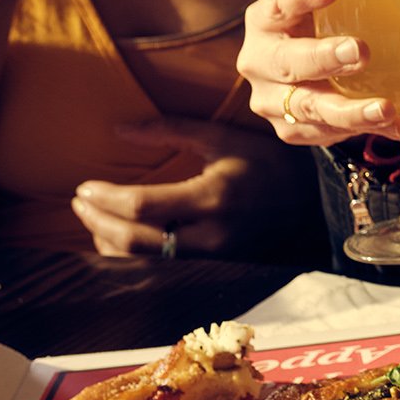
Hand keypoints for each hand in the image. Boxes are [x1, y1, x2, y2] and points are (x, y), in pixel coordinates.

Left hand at [70, 114, 320, 259]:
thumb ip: (171, 131)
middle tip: (81, 200)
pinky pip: (160, 270)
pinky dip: (132, 257)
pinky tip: (120, 239)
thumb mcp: (224, 138)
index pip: (142, 206)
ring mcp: (213, 259)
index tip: (84, 186)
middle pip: (135, 240)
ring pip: (143, 263)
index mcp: (213, 197)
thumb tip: (118, 129)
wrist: (318, 206)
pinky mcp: (214, 270)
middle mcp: (211, 235)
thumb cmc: (270, 165)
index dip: (105, 198)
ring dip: (109, 242)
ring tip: (94, 218)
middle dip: (98, 221)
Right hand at [235, 0, 399, 147]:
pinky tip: (396, 126)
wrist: (305, 67)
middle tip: (362, 51)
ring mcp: (271, 98)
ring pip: (307, 107)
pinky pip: (324, 135)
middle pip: (288, 60)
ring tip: (386, 108)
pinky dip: (361, 132)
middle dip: (325, 57)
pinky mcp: (289, 129)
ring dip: (348, 109)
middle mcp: (261, 57)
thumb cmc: (330, 27)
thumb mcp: (354, 9)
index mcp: (272, 15)